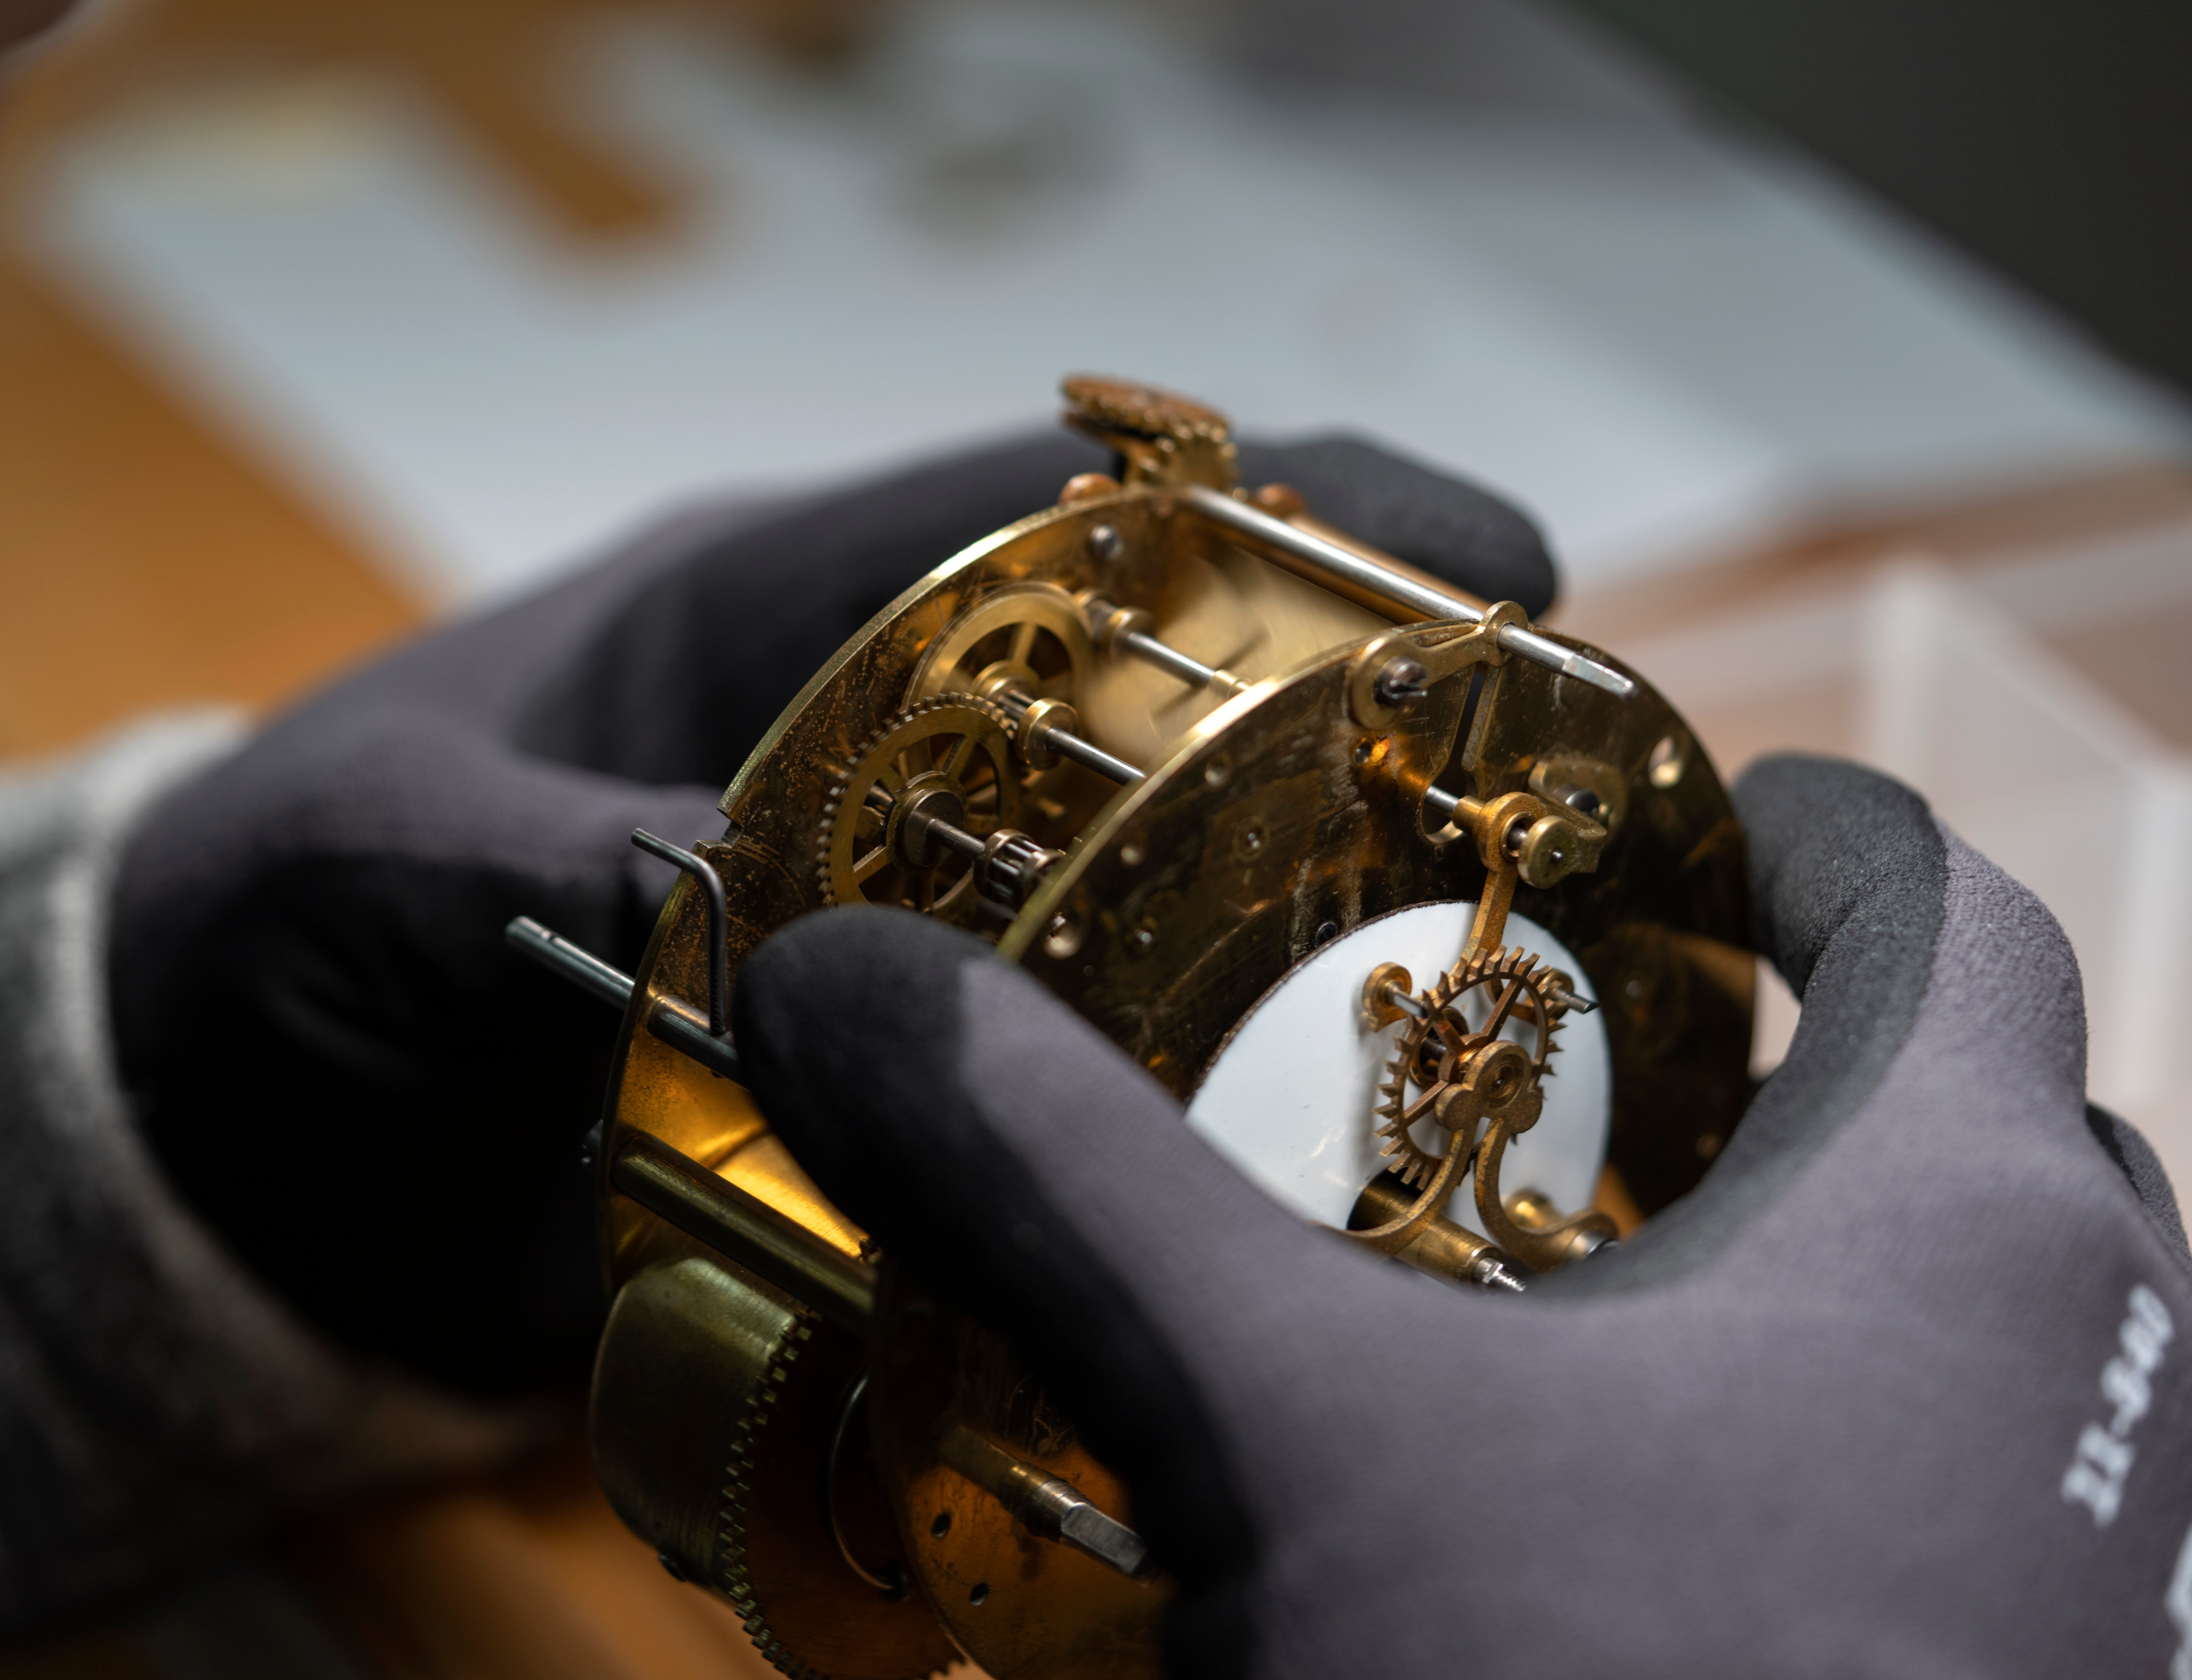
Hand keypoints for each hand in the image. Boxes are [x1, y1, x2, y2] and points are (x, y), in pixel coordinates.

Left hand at [108, 425, 1553, 1396]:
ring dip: (1275, 960)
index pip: (1061, 515)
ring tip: (1469, 1024)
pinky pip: (1030, 1105)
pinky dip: (1122, 1149)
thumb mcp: (368, 852)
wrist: (228, 1127)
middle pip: (1158, 708)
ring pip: (1129, 915)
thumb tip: (700, 881)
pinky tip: (1238, 1209)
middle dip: (1355, 731)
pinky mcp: (864, 1094)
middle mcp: (864, 763)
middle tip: (1548, 804)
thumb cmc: (269, 927)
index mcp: (766, 621)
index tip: (1489, 549)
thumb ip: (522, 847)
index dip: (1285, 508)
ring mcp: (882, 938)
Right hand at [736, 758, 2191, 1674]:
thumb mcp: (1273, 1432)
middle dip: (1798, 1050)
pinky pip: (1947, 1497)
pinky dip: (1806, 1441)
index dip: (1816, 833)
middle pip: (1977, 1116)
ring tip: (1590, 1265)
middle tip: (1601, 1044)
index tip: (1697, 816)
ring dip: (1804, 1260)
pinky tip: (1615, 1501)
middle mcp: (2090, 1385)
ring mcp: (2083, 1567)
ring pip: (1973, 1327)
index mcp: (1968, 1235)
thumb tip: (837, 982)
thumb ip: (1059, 1178)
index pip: (1945, 916)